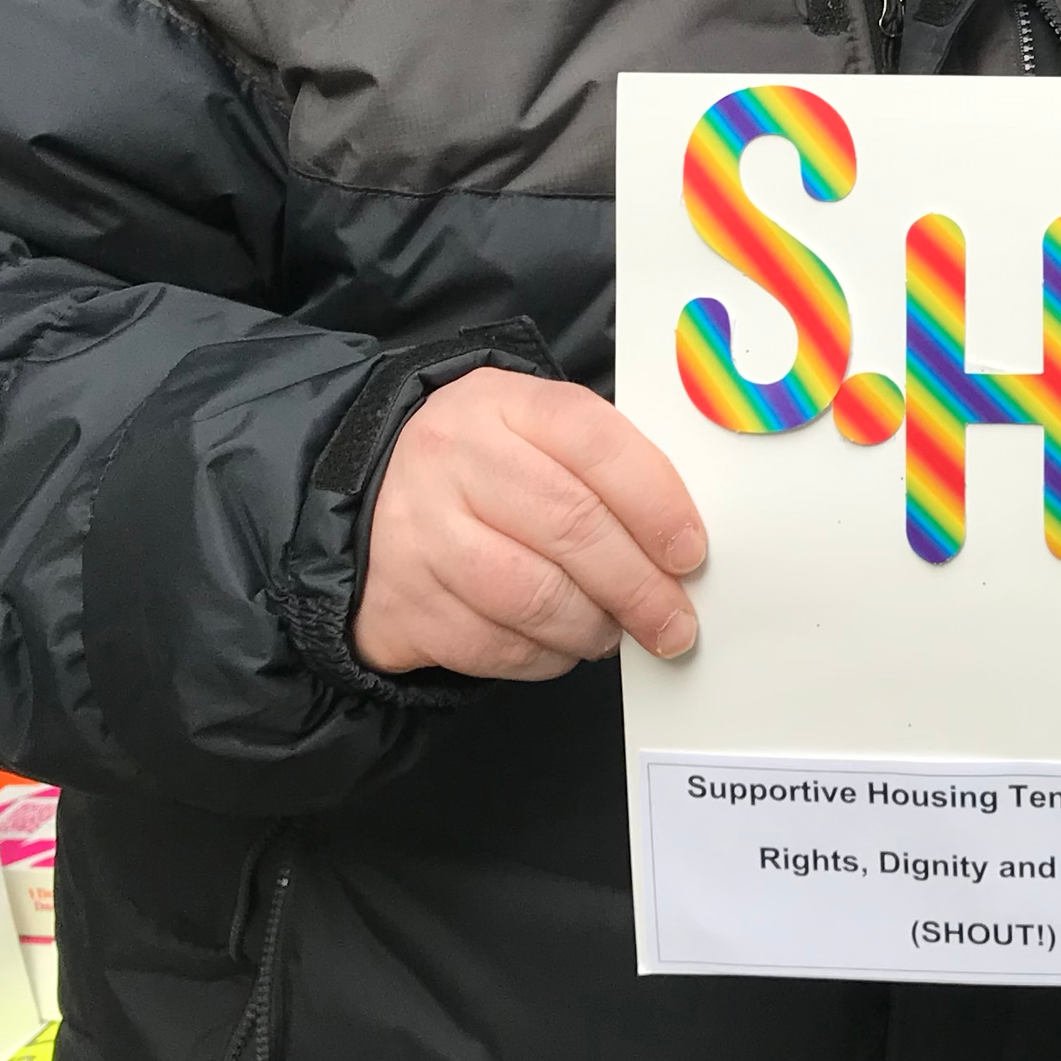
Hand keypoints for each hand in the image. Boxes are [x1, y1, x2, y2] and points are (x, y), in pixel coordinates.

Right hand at [352, 369, 706, 680]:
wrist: (369, 494)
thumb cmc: (481, 465)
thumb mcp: (532, 431)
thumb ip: (602, 467)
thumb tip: (678, 539)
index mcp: (501, 404)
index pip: (594, 441)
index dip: (655, 502)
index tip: (690, 552)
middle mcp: (453, 461)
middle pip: (570, 525)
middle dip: (638, 585)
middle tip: (673, 620)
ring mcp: (419, 534)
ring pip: (533, 595)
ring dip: (593, 626)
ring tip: (617, 631)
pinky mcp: (402, 604)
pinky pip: (493, 647)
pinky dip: (544, 657)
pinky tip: (562, 645)